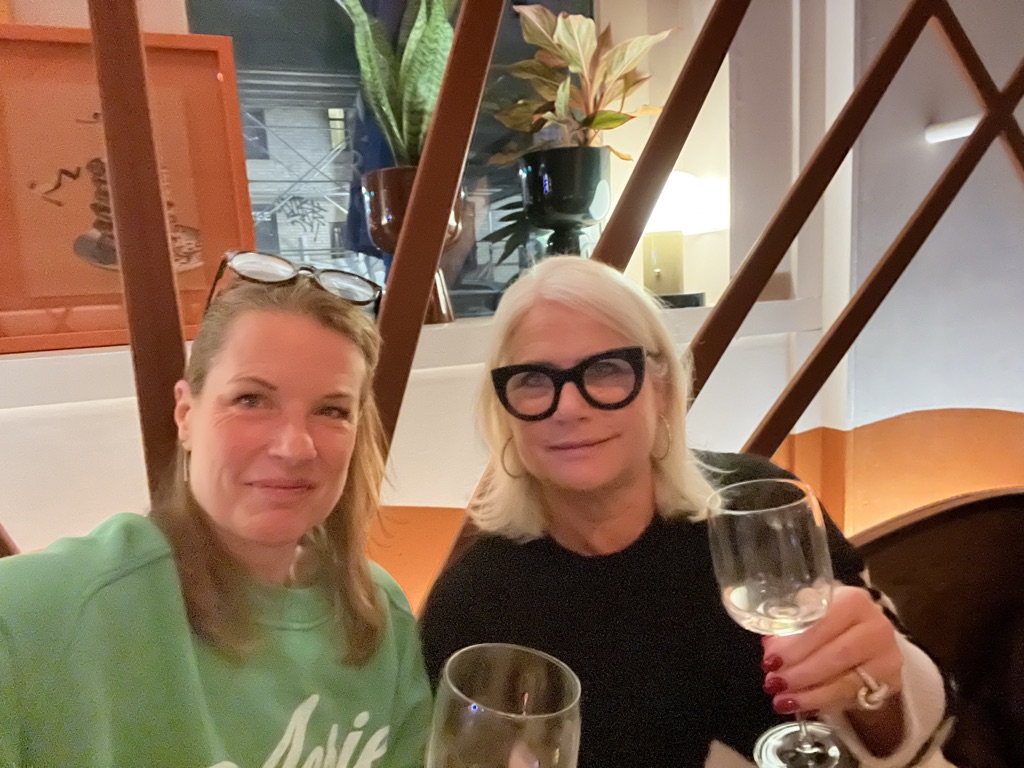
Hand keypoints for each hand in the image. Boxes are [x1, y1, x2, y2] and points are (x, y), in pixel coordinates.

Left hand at [761, 585, 902, 715]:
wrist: (868, 638)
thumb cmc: (832, 622)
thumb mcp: (814, 612)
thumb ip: (792, 625)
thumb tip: (771, 647)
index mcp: (853, 600)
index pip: (823, 623)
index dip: (795, 645)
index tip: (771, 660)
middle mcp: (876, 625)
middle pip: (836, 654)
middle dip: (800, 672)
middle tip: (774, 683)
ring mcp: (886, 656)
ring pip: (846, 681)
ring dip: (809, 693)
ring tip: (783, 700)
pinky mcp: (890, 681)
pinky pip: (852, 697)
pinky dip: (823, 702)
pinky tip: (802, 705)